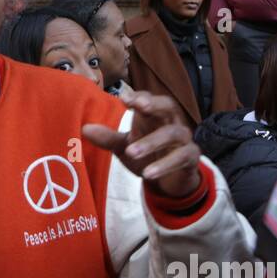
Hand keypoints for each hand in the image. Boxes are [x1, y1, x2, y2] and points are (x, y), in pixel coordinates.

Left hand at [82, 90, 201, 197]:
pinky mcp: (191, 157)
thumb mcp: (125, 147)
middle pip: (168, 105)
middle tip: (139, 106)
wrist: (170, 181)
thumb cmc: (148, 155)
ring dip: (152, 142)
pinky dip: (165, 164)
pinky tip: (148, 174)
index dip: (138, 97)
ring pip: (172, 133)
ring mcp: (183, 139)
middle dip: (154, 104)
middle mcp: (171, 122)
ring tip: (131, 153)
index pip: (147, 99)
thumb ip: (108, 138)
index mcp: (154, 115)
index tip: (124, 98)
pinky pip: (182, 157)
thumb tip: (85, 129)